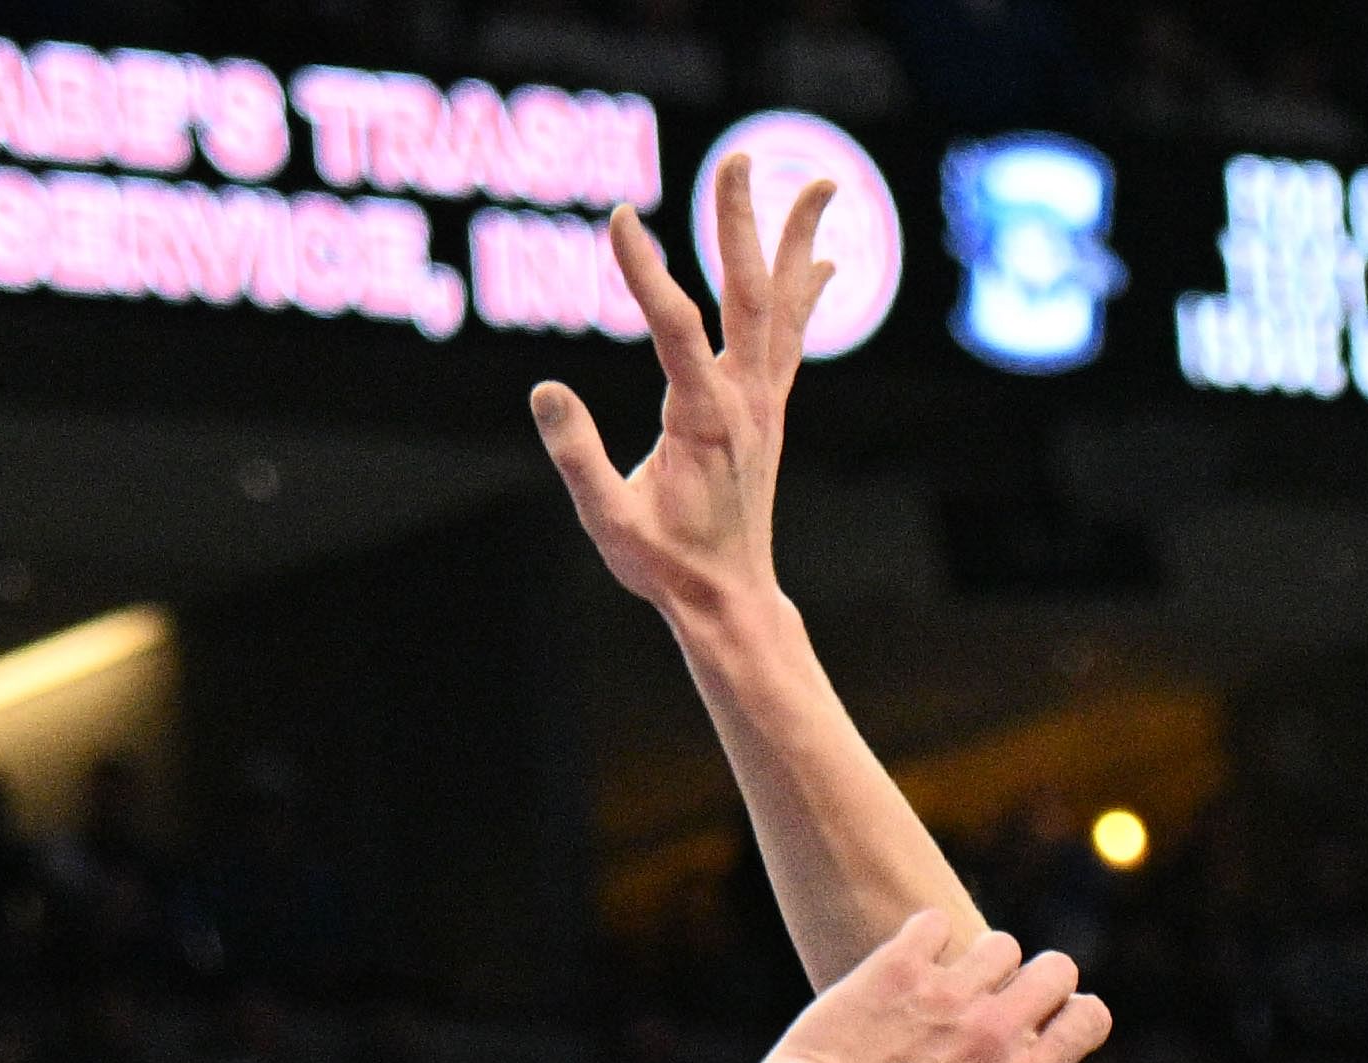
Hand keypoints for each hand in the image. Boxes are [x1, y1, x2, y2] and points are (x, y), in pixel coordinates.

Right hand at [526, 160, 833, 633]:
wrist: (728, 599)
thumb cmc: (663, 565)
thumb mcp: (608, 520)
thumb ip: (576, 455)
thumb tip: (544, 392)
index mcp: (702, 420)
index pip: (674, 328)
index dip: (646, 271)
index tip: (621, 218)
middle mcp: (744, 401)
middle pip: (749, 293)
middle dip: (740, 222)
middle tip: (739, 157)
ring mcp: (763, 403)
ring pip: (784, 306)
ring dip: (799, 241)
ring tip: (822, 182)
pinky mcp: (768, 411)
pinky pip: (792, 337)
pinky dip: (807, 292)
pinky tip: (823, 260)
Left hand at [764, 910, 1110, 1062]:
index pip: (1089, 1018)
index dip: (1070, 1014)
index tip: (1042, 1023)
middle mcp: (996, 1031)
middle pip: (1056, 967)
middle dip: (1033, 979)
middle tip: (995, 1000)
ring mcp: (950, 994)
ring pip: (998, 944)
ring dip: (975, 965)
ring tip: (939, 993)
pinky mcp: (899, 967)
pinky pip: (934, 924)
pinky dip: (921, 942)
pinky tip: (900, 973)